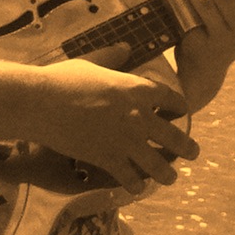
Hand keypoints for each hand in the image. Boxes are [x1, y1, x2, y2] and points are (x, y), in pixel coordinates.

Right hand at [0, 47, 197, 194]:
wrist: (41, 102)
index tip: (183, 112)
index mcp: (138, 89)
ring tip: (170, 178)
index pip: (171, 98)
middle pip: (174, 136)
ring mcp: (126, 140)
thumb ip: (113, 57)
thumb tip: (125, 47)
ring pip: (158, 164)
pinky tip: (136, 187)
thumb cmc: (64, 79)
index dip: (180, 106)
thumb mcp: (92, 62)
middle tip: (193, 153)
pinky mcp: (108, 159)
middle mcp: (139, 116)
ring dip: (167, 173)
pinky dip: (135, 185)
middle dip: (187, 147)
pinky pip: (130, 178)